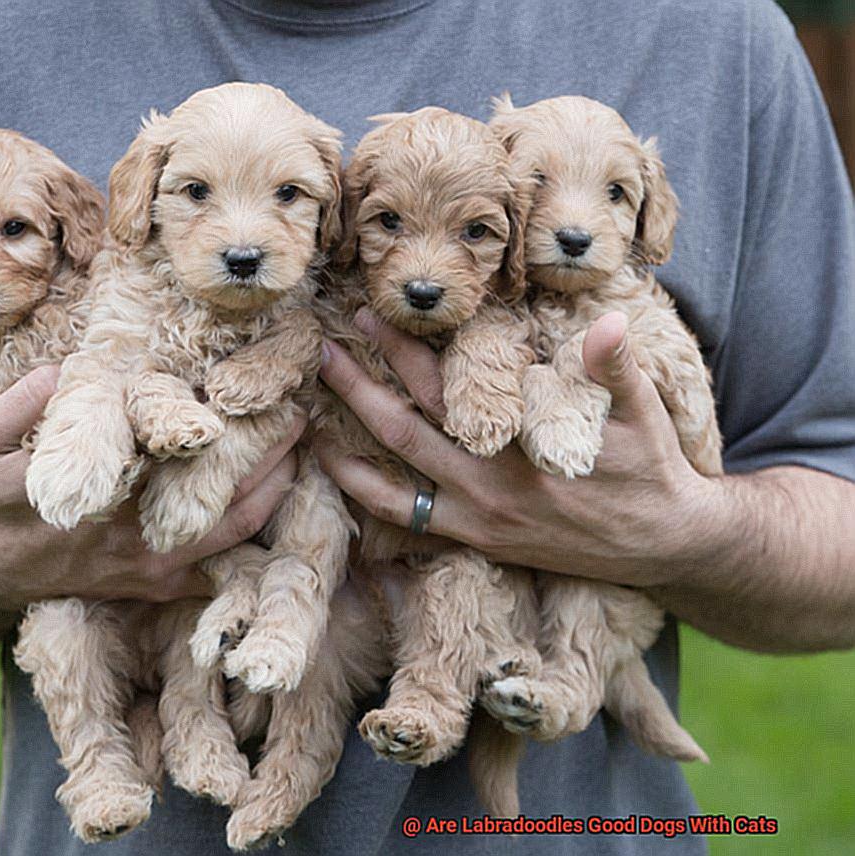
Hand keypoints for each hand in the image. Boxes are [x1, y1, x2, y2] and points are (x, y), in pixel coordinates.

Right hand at [0, 366, 304, 607]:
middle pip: (221, 489)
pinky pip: (221, 566)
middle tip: (299, 413)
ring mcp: (148, 564)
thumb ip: (23, 404)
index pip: (167, 449)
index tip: (246, 387)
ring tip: (299, 449)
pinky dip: (255, 538)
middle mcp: (128, 532)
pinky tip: (278, 501)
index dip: (215, 419)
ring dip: (274, 489)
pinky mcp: (156, 584)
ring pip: (233, 529)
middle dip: (268, 451)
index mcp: (92, 488)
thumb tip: (68, 372)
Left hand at [315, 310, 720, 585]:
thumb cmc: (653, 470)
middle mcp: (490, 486)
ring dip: (349, 442)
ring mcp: (479, 518)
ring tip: (311, 411)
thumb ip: (616, 370)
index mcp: (522, 446)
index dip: (403, 352)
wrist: (666, 544)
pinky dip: (369, 495)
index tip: (370, 316)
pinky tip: (339, 472)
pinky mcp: (478, 540)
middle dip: (360, 386)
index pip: (448, 390)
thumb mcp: (646, 416)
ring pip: (395, 478)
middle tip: (324, 348)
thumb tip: (607, 321)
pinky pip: (409, 520)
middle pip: (405, 427)